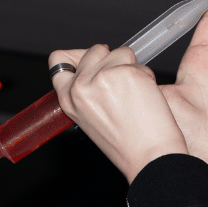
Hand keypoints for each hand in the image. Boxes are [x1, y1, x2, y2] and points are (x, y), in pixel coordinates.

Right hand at [48, 44, 187, 183]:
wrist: (148, 156)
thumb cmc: (125, 143)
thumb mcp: (91, 117)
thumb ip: (86, 89)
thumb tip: (94, 60)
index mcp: (68, 99)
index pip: (58, 59)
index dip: (79, 56)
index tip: (94, 62)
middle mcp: (81, 87)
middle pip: (95, 50)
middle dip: (112, 61)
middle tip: (120, 89)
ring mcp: (103, 77)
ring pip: (120, 52)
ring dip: (131, 68)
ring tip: (133, 97)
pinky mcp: (127, 73)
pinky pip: (139, 63)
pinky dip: (145, 76)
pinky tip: (144, 98)